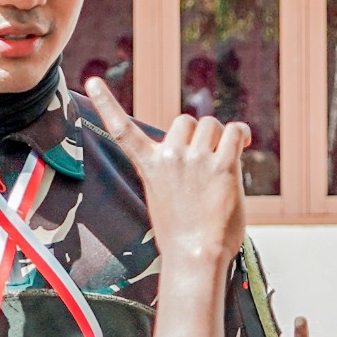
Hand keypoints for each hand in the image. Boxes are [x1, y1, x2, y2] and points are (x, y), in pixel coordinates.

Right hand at [84, 78, 247, 270]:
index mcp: (149, 165)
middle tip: (207, 160)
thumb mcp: (162, 197)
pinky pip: (234, 132)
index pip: (123, 129)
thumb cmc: (183, 234)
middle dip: (199, 136)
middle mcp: (169, 157)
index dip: (107, 104)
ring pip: (212, 125)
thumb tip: (199, 150)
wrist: (195, 257)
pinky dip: (241, 135)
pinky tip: (244, 143)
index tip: (91, 80)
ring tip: (221, 164)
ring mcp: (195, 160)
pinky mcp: (223, 166)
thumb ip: (171, 169)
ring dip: (220, 138)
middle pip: (187, 121)